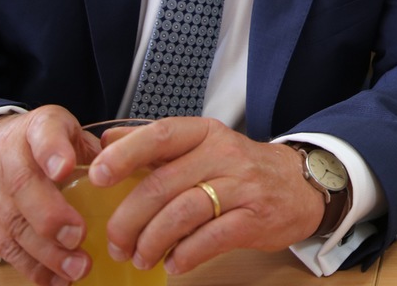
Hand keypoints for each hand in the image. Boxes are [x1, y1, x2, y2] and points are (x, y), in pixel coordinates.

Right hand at [0, 105, 98, 285]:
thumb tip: (136, 173)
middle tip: (78, 237)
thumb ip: (97, 150)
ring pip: (13, 223)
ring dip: (46, 252)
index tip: (65, 168)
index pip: (44, 133)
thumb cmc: (40, 144)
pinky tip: (55, 280)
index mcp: (39, 129)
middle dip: (51, 215)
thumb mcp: (68, 131)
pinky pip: (5, 247)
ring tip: (76, 268)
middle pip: (23, 186)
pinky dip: (31, 267)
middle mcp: (9, 158)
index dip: (53, 151)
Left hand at [90, 117, 328, 275]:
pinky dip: (184, 255)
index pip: (161, 134)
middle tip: (115, 244)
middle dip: (128, 220)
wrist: (300, 185)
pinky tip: (173, 263)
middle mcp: (224, 154)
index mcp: (205, 133)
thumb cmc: (240, 169)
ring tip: (140, 258)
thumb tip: (104, 141)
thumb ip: (154, 144)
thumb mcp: (202, 146)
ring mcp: (243, 186)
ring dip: (152, 242)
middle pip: (162, 184)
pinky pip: (210, 238)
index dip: (125, 155)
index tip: (96, 177)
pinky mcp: (256, 218)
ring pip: (183, 213)